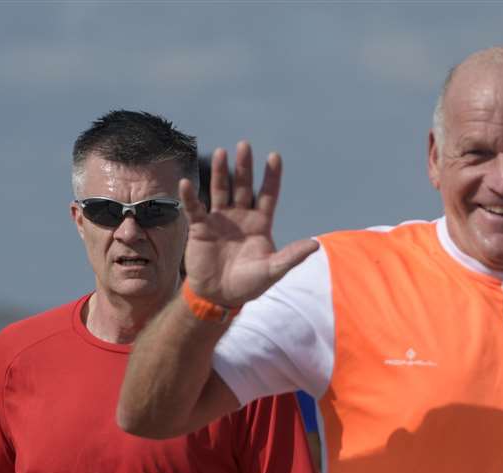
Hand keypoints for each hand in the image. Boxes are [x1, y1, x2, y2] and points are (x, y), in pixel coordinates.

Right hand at [181, 142, 318, 308]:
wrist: (220, 296)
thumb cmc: (248, 285)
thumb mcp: (273, 271)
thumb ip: (291, 256)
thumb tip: (315, 245)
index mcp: (260, 224)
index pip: (268, 195)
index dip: (271, 177)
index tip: (275, 156)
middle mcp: (241, 217)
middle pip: (244, 186)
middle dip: (245, 167)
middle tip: (244, 145)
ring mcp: (220, 220)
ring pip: (221, 190)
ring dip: (220, 172)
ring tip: (222, 153)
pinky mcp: (201, 227)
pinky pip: (195, 208)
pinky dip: (190, 197)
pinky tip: (186, 185)